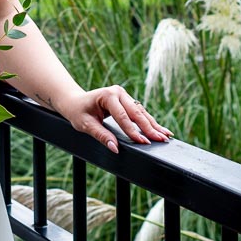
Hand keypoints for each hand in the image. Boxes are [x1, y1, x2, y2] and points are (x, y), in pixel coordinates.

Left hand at [55, 86, 170, 152]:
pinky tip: (160, 129)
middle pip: (136, 113)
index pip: (123, 116)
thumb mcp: (85, 125)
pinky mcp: (127, 100)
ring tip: (165, 136)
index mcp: (108, 95)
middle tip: (161, 140)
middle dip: (149, 128)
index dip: (133, 131)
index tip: (143, 142)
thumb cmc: (78, 112)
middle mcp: (118, 92)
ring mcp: (124, 95)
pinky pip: (139, 112)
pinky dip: (149, 122)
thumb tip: (115, 148)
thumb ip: (101, 135)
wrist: (74, 101)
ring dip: (153, 125)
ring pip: (141, 112)